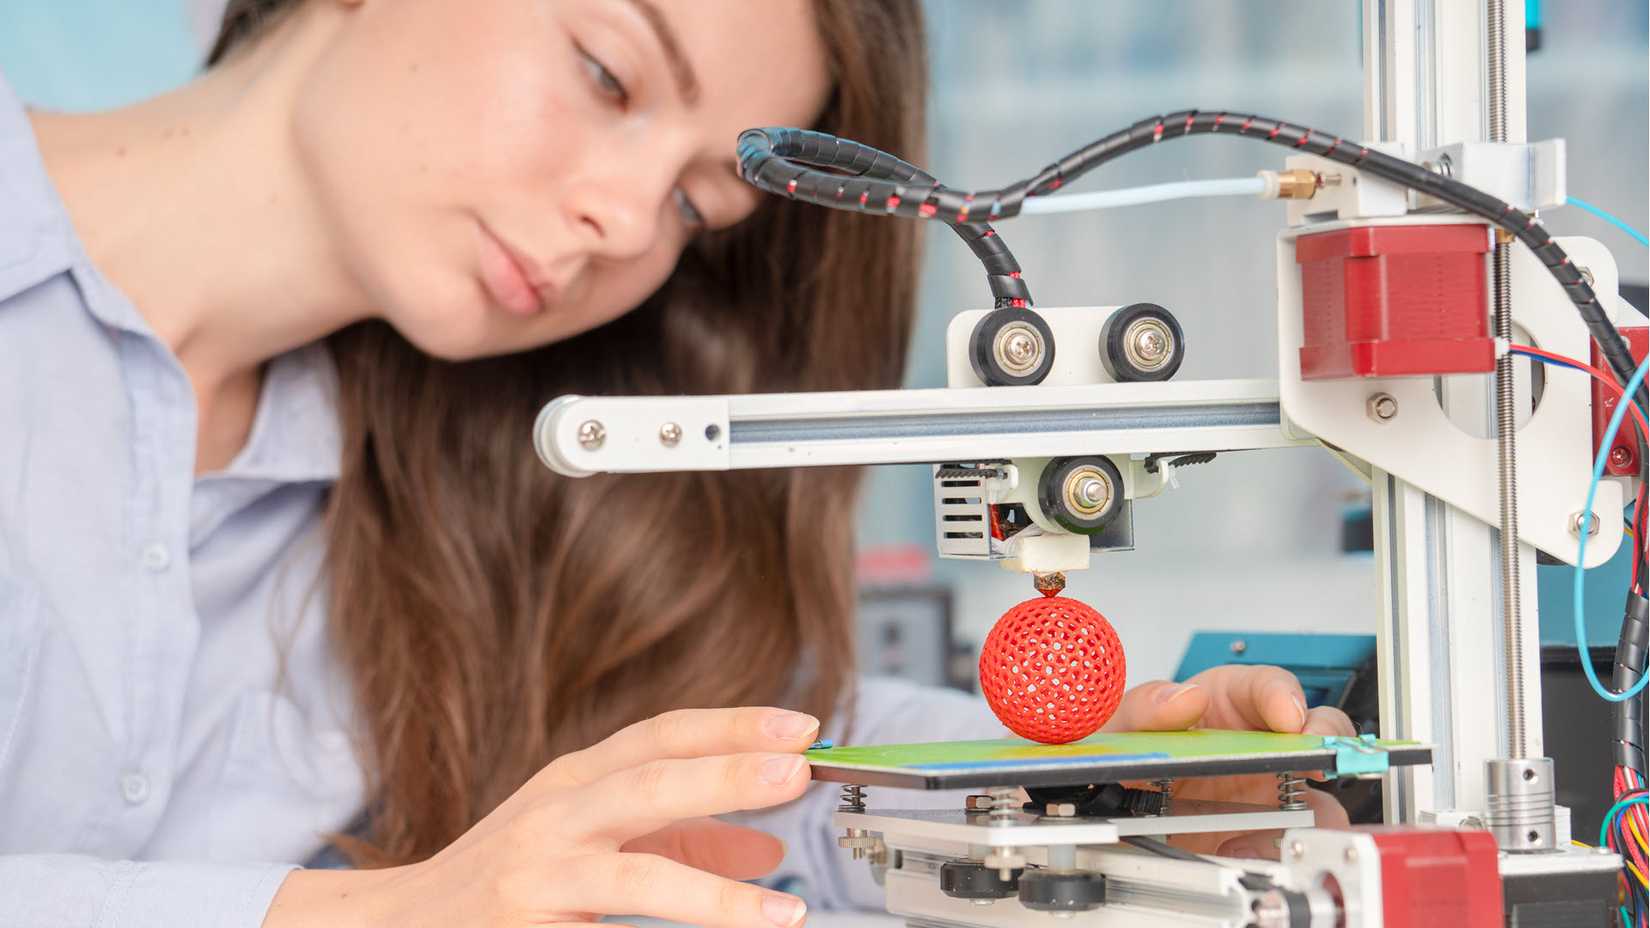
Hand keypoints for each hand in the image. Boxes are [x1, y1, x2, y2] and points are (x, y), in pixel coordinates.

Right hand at [263, 707, 820, 927]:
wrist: (396, 926)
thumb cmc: (511, 878)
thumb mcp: (587, 839)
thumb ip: (678, 839)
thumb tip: (767, 848)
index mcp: (572, 782)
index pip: (659, 735)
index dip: (732, 726)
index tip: (802, 728)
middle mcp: (551, 820)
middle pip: (646, 785)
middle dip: (724, 777)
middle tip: (797, 775)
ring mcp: (534, 882)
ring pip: (632, 880)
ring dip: (714, 898)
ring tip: (783, 912)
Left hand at [1102, 664, 1356, 857]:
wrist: (1120, 813)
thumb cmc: (1131, 754)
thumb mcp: (1123, 727)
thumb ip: (1143, 708)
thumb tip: (1182, 698)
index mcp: (1227, 703)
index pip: (1267, 686)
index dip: (1282, 696)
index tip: (1286, 715)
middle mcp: (1258, 745)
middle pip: (1315, 737)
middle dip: (1323, 747)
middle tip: (1312, 764)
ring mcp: (1267, 791)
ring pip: (1319, 798)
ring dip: (1315, 815)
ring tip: (1283, 828)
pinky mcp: (1263, 834)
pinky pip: (1290, 846)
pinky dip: (1279, 854)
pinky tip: (1245, 854)